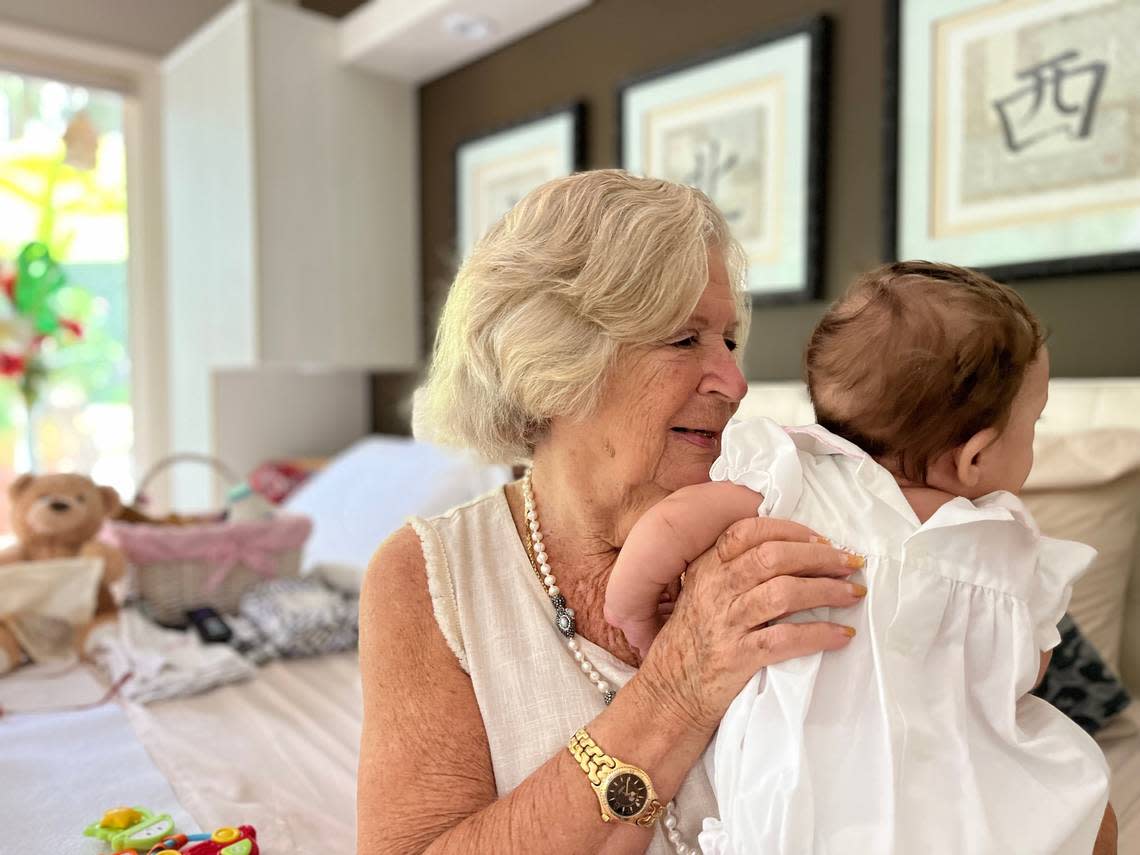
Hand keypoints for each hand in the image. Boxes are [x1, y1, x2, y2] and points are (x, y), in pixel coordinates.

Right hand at [635, 517, 864, 732]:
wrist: (669, 694)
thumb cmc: (693, 641)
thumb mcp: (702, 595)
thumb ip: (731, 571)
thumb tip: (789, 551)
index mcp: (707, 568)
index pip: (748, 532)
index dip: (791, 531)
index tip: (822, 539)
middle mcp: (715, 590)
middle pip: (773, 557)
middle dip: (819, 556)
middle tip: (851, 563)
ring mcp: (725, 624)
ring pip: (783, 593)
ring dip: (827, 590)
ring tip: (853, 594)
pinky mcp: (737, 658)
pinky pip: (785, 639)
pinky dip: (819, 634)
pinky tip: (842, 635)